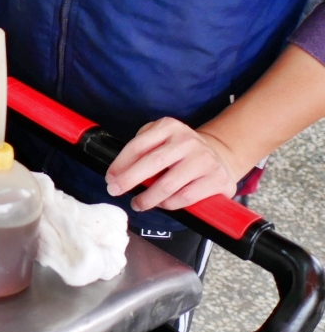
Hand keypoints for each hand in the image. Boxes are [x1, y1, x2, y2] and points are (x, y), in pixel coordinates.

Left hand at [105, 118, 239, 211]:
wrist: (221, 156)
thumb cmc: (181, 151)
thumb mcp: (161, 139)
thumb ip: (141, 149)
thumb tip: (118, 173)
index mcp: (169, 126)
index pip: (138, 145)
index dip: (120, 164)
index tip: (110, 178)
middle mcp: (188, 140)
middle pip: (152, 162)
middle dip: (129, 180)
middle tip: (115, 191)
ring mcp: (204, 160)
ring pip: (168, 185)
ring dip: (147, 198)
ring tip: (138, 203)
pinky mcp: (217, 179)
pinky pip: (185, 197)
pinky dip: (169, 204)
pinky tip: (161, 204)